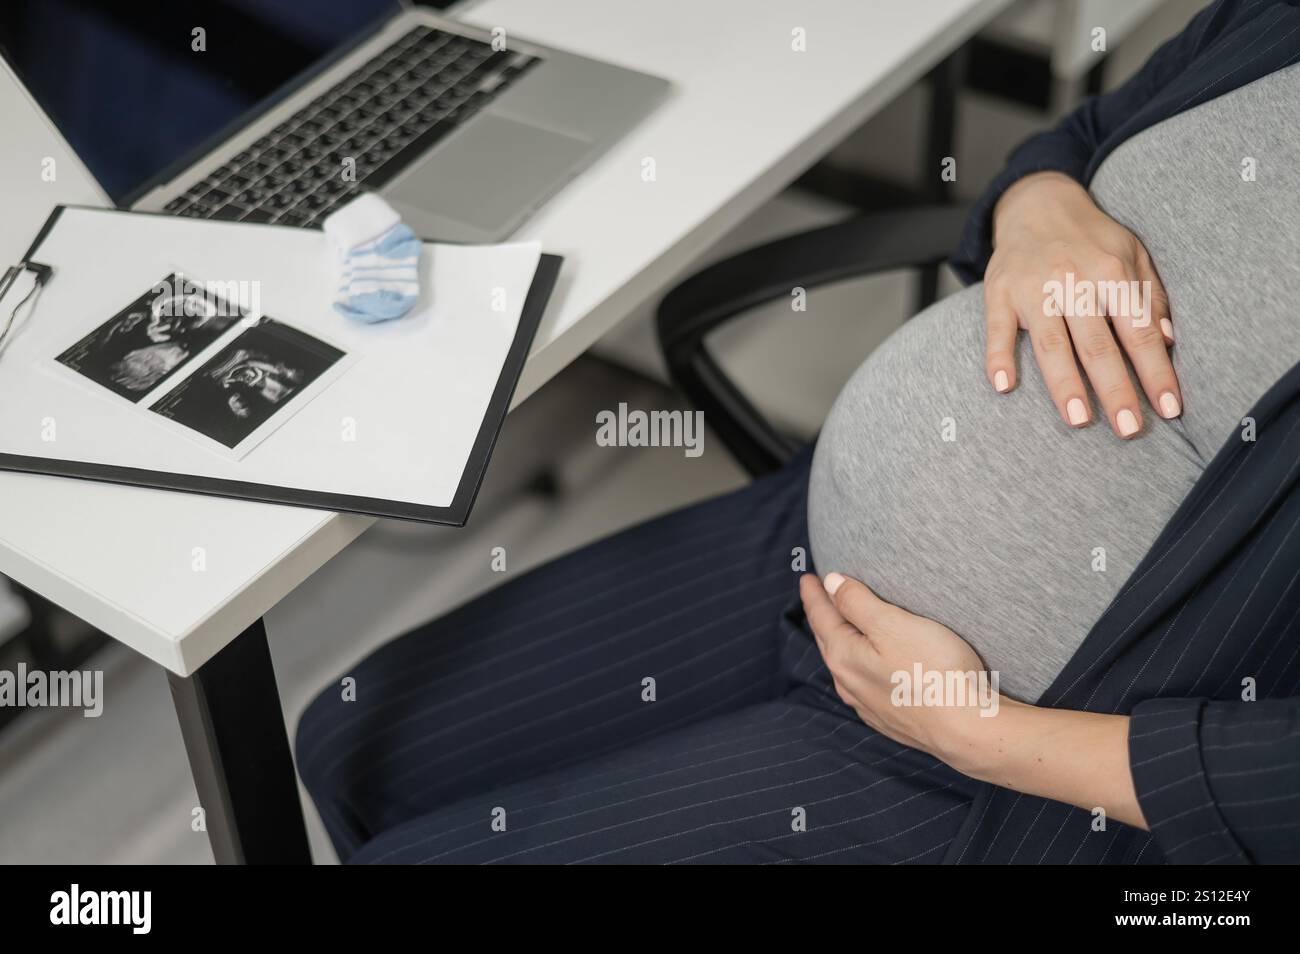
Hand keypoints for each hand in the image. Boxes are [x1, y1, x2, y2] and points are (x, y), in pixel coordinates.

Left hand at [798, 572, 992, 771]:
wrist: (967, 729)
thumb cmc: (933, 670)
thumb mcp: (892, 624)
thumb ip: (857, 602)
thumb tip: (831, 583)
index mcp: (843, 656)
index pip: (821, 616)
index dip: (814, 593)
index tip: (808, 578)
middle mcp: (848, 683)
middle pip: (828, 640)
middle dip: (822, 616)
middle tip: (818, 596)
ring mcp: (868, 705)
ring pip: (845, 664)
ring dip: (839, 642)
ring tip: (839, 627)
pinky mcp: (889, 718)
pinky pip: (863, 684)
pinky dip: (859, 665)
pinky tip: (866, 666)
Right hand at [985, 171, 1180, 438]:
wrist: (1037, 203)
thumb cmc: (1091, 239)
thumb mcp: (1133, 255)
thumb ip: (1150, 296)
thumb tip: (1168, 341)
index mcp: (1112, 272)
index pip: (1138, 332)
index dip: (1155, 372)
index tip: (1169, 409)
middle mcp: (1073, 280)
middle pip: (1097, 345)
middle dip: (1116, 390)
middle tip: (1129, 430)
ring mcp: (1033, 289)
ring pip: (1052, 344)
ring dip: (1065, 385)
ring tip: (1079, 420)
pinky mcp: (999, 293)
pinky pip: (998, 330)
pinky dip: (999, 357)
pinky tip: (1004, 386)